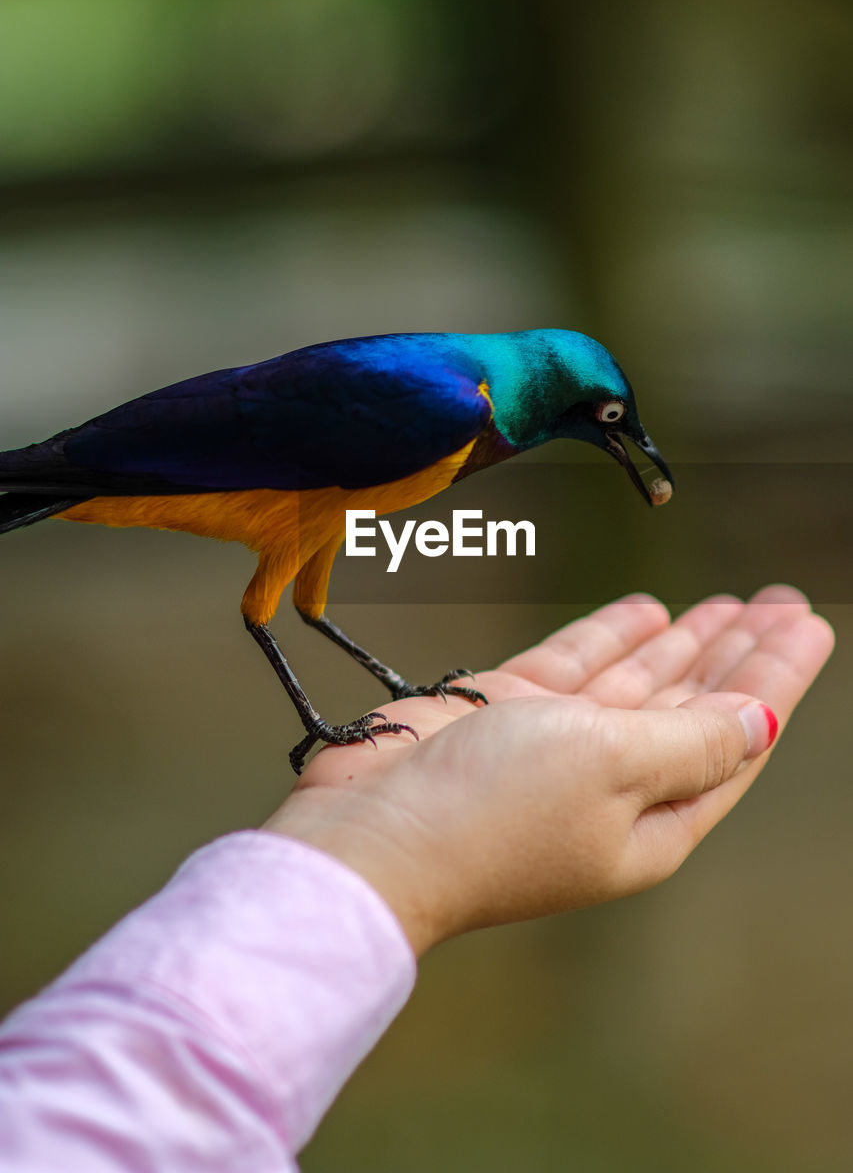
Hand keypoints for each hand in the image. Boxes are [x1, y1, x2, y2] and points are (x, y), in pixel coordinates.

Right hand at [264, 586, 833, 954]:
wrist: (368, 835)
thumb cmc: (491, 815)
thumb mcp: (613, 768)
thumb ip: (689, 738)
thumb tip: (758, 720)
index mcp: (652, 819)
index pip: (736, 737)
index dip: (775, 677)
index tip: (806, 620)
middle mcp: (610, 785)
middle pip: (694, 707)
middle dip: (738, 653)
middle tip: (778, 599)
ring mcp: (555, 748)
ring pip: (639, 683)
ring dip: (685, 641)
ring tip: (729, 601)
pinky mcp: (504, 714)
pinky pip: (576, 667)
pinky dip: (611, 636)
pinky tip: (648, 611)